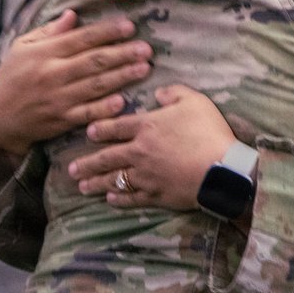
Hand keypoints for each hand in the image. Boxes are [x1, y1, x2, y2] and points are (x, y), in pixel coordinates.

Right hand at [0, 10, 152, 155]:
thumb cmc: (11, 77)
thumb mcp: (22, 48)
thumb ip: (49, 31)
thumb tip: (73, 13)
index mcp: (44, 53)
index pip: (81, 39)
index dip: (106, 32)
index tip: (129, 26)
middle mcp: (52, 74)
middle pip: (93, 61)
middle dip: (122, 53)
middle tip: (146, 48)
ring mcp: (58, 99)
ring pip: (95, 86)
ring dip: (122, 76)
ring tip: (144, 68)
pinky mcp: (61, 120)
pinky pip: (87, 113)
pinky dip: (104, 108)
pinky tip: (123, 101)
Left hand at [69, 84, 237, 209]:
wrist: (222, 169)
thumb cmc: (208, 131)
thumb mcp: (195, 101)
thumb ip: (174, 93)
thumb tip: (158, 93)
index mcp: (147, 126)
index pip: (116, 127)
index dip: (100, 129)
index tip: (88, 133)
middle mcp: (139, 152)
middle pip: (107, 157)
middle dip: (87, 163)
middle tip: (72, 168)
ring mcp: (145, 176)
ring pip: (114, 180)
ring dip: (96, 183)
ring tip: (82, 186)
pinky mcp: (156, 195)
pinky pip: (131, 198)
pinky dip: (119, 199)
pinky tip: (110, 199)